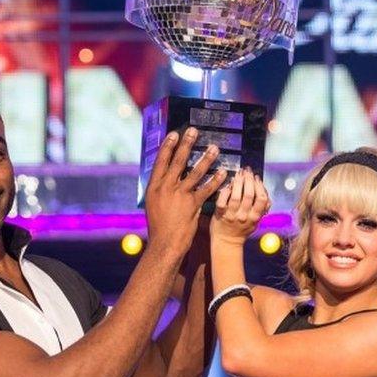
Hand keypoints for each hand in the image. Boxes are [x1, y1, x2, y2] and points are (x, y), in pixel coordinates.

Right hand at [144, 128, 225, 260]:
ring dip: (206, 159)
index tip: (174, 134)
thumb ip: (161, 189)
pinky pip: (206, 189)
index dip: (168, 146)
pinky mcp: (192, 205)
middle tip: (194, 131)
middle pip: (177, 162)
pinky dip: (215, 180)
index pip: (160, 161)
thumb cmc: (159, 226)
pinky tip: (223, 172)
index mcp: (153, 187)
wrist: (164, 244)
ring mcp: (179, 196)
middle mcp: (165, 188)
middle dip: (187, 145)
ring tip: (215, 148)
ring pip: (194, 173)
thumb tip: (166, 176)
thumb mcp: (154, 204)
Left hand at [210, 168, 269, 246]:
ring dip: (238, 182)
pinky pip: (222, 200)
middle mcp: (244, 216)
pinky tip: (227, 185)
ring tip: (238, 174)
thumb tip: (267, 195)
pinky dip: (225, 192)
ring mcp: (231, 215)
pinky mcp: (220, 214)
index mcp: (255, 217)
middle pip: (249, 195)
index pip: (261, 199)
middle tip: (247, 171)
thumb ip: (262, 210)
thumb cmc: (242, 230)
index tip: (256, 177)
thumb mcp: (256, 222)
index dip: (260, 186)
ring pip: (236, 196)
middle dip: (248, 180)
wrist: (227, 242)